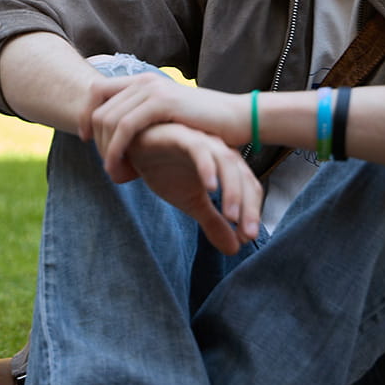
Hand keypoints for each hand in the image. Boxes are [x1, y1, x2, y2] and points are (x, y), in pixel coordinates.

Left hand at [80, 73, 247, 181]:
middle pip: (98, 109)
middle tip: (108, 167)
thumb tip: (120, 134)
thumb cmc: (204, 125)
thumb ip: (143, 118)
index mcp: (141, 81)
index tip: (86, 140)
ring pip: (108, 119)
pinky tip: (120, 167)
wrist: (237, 119)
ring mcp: (151, 88)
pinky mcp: (161, 102)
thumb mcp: (166, 118)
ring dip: (105, 150)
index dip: (85, 116)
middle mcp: (142, 80)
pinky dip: (116, 149)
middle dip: (96, 141)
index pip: (96, 92)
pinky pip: (125, 126)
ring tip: (114, 173)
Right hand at [128, 122, 262, 254]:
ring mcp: (201, 141)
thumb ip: (213, 221)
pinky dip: (207, 167)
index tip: (246, 239)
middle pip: (243, 177)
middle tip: (246, 234)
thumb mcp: (191, 201)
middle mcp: (218, 150)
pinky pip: (199, 149)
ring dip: (232, 190)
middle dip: (248, 207)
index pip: (249, 189)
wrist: (133, 149)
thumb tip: (234, 249)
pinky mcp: (180, 135)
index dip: (251, 213)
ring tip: (230, 216)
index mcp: (225, 166)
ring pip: (226, 163)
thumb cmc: (165, 170)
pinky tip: (210, 188)